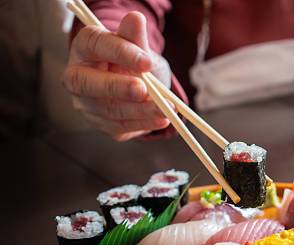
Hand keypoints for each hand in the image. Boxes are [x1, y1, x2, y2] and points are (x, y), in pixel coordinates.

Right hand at [63, 12, 171, 140]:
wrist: (138, 85)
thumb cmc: (133, 62)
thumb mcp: (137, 48)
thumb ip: (135, 38)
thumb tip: (135, 18)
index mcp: (84, 49)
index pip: (95, 45)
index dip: (120, 52)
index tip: (146, 62)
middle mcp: (77, 77)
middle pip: (88, 84)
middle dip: (119, 88)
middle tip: (145, 90)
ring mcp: (87, 104)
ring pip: (109, 109)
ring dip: (140, 110)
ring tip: (166, 109)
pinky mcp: (101, 123)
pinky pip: (121, 126)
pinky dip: (143, 124)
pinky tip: (161, 120)